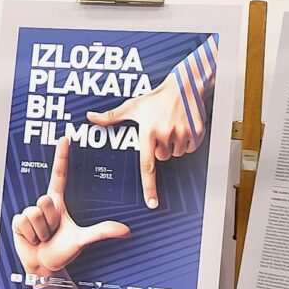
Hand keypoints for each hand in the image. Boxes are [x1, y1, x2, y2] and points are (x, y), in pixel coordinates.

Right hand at [10, 141, 131, 278]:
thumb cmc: (62, 251)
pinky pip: (24, 222)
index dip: (61, 156)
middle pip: (46, 200)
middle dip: (50, 220)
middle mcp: (44, 204)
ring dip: (41, 230)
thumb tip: (126, 230)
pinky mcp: (17, 221)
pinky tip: (32, 239)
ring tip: (43, 237)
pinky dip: (31, 235)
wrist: (43, 266)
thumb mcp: (82, 240)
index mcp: (58, 202)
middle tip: (53, 232)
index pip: (60, 174)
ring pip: (34, 212)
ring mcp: (29, 211)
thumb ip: (102, 232)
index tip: (65, 138)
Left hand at [85, 79, 208, 210]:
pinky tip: (183, 127)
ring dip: (174, 144)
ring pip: (177, 153)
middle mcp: (165, 134)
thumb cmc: (157, 97)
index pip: (147, 165)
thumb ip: (112, 116)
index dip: (149, 186)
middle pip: (162, 158)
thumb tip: (91, 117)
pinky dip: (188, 141)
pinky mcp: (197, 133)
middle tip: (160, 130)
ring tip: (171, 126)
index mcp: (148, 132)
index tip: (151, 203)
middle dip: (161, 147)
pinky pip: (191, 148)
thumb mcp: (133, 106)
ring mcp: (183, 134)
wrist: (185, 85)